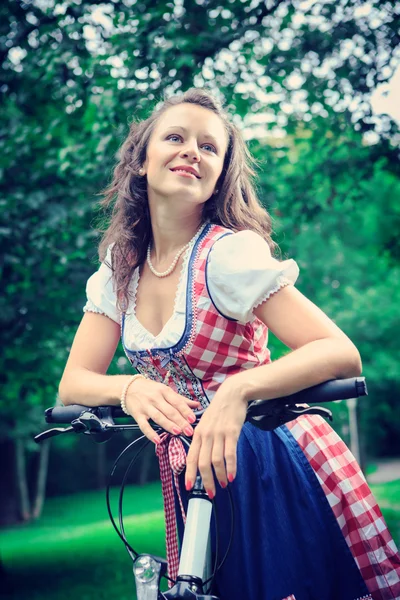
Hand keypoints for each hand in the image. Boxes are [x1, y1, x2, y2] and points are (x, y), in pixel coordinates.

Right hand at [125, 378, 199, 442]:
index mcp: (164, 391)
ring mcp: (146, 407)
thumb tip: (197, 405)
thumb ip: (181, 399)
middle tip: (189, 431)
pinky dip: (150, 433)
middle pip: (169, 411)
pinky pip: (144, 425)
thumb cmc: (150, 389)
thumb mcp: (165, 390)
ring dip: (168, 425)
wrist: (128, 387)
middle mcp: (155, 398)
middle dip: (180, 421)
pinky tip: (157, 440)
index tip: (193, 419)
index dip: (185, 411)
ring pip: (159, 417)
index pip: (177, 402)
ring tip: (177, 432)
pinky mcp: (137, 415)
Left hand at [185, 379, 247, 498]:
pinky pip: (230, 454)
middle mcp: (206, 435)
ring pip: (216, 461)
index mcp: (198, 433)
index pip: (191, 457)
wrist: (232, 394)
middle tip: (211, 494)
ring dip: (219, 476)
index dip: (189, 473)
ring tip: (223, 485)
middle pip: (203, 463)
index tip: (189, 487)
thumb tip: (201, 457)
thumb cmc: (219, 410)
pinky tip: (232, 476)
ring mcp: (219, 434)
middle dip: (206, 481)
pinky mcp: (231, 433)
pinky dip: (231, 467)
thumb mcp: (206, 422)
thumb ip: (203, 439)